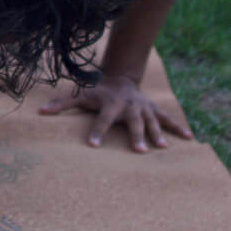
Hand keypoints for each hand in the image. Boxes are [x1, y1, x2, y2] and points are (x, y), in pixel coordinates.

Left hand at [40, 75, 193, 152]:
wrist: (121, 79)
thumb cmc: (98, 93)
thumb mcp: (80, 96)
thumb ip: (62, 104)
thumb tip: (41, 112)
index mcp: (109, 105)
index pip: (101, 119)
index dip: (97, 131)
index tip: (92, 146)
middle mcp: (129, 106)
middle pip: (132, 122)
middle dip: (136, 135)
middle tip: (139, 151)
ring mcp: (144, 108)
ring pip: (152, 121)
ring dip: (157, 134)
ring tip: (161, 148)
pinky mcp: (154, 110)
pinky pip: (168, 119)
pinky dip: (178, 128)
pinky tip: (189, 138)